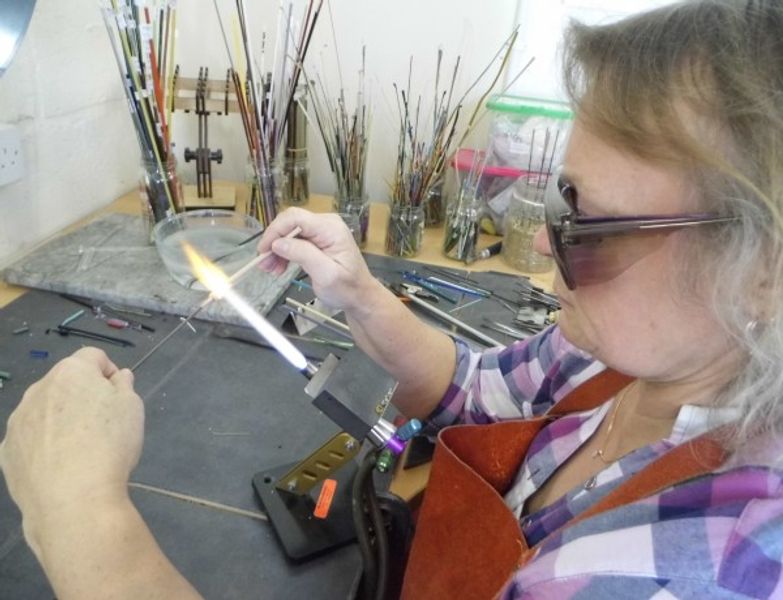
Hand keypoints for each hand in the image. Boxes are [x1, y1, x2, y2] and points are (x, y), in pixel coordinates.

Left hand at [0, 347, 143, 556]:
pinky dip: (44, 446)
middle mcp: (37, 390)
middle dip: (82, 396)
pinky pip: (29, 439)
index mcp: (71, 373)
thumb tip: (117, 376)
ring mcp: (17, 422)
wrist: (72, 501)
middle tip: (103, 425)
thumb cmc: (110, 445)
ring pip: (43, 411)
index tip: (119, 397)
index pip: (92, 357)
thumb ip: (124, 386)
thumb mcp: (132, 409)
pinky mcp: (6, 452)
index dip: (109, 373)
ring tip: (80, 450)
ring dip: (60, 419)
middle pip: (64, 383)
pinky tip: (59, 467)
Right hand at [257, 207, 381, 311]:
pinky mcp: (317, 239)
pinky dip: (284, 253)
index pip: (295, 218)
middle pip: (290, 223)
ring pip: (289, 232)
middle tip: (263, 264)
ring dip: (276, 250)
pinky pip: (294, 240)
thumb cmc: (347, 288)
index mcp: (331, 229)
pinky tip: (279, 267)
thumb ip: (303, 255)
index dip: (275, 231)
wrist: (359, 296)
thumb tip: (278, 243)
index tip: (263, 251)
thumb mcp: (326, 275)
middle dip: (273, 242)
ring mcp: (321, 230)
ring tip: (270, 269)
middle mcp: (326, 224)